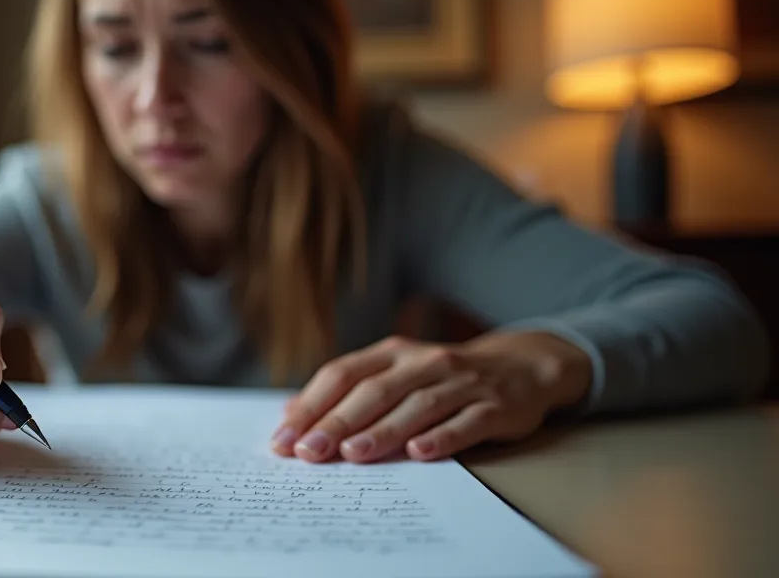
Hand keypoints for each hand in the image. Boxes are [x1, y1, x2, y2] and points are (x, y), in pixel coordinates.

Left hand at [271, 333, 591, 462]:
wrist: (521, 366)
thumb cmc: (442, 377)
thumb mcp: (396, 372)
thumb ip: (349, 390)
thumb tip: (291, 414)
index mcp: (392, 353)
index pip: (343, 374)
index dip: (312, 404)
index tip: (285, 438)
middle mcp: (424, 362)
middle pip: (375, 391)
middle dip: (338, 421)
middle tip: (310, 451)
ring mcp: (461, 382)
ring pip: (417, 405)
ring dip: (383, 430)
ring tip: (353, 454)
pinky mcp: (494, 406)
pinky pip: (466, 422)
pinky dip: (443, 436)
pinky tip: (419, 452)